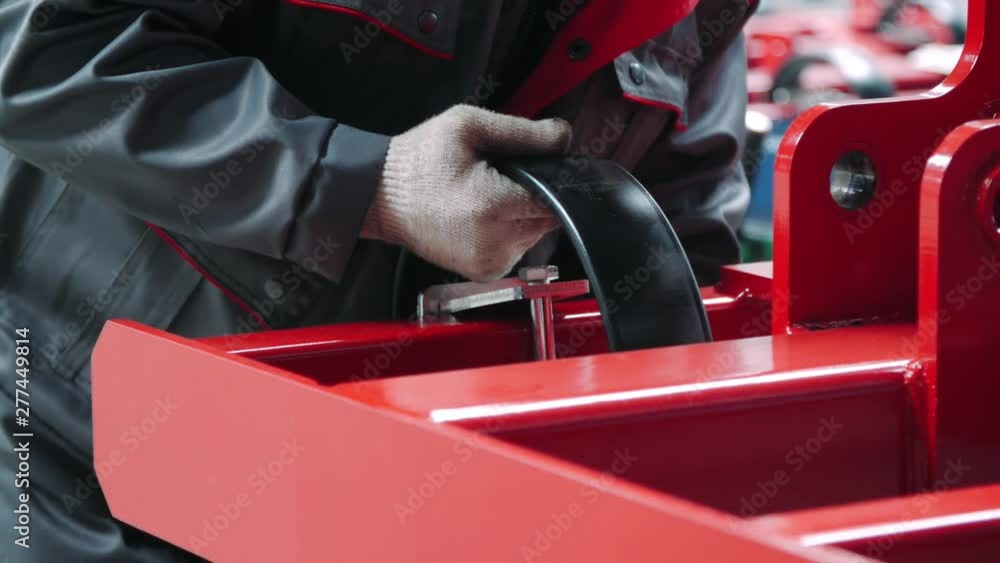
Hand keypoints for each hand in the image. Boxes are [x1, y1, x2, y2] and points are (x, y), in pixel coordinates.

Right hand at [361, 105, 571, 281]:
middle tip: (499, 177)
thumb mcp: (468, 126)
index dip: (552, 179)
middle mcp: (496, 242)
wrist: (381, 198)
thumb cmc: (419, 161)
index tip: (532, 166)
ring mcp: (491, 263)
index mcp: (494, 206)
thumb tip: (565, 137)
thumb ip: (523, 132)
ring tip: (486, 196)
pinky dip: (509, 231)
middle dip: (533, 195)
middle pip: (548, 217)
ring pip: (536, 234)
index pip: (556, 198)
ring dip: (523, 214)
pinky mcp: (486, 272)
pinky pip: (517, 248)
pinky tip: (481, 216)